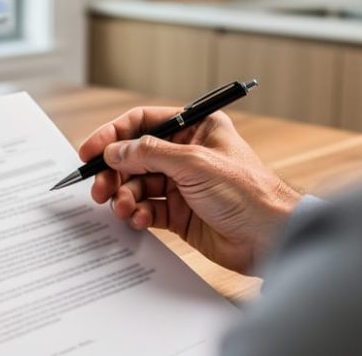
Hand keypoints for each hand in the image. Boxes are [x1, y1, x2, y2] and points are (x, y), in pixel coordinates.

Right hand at [79, 107, 301, 273]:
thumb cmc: (249, 192)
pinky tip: (139, 219)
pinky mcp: (178, 213)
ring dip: (124, 196)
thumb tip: (114, 150)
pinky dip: (137, 213)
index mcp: (194, 129)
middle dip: (114, 172)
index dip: (113, 135)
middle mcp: (185, 154)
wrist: (272, 238)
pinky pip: (146, 208)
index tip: (89, 150)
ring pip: (136, 185)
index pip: (143, 123)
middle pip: (134, 157)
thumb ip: (150, 154)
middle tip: (100, 188)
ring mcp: (181, 185)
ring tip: (122, 207)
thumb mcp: (195, 164)